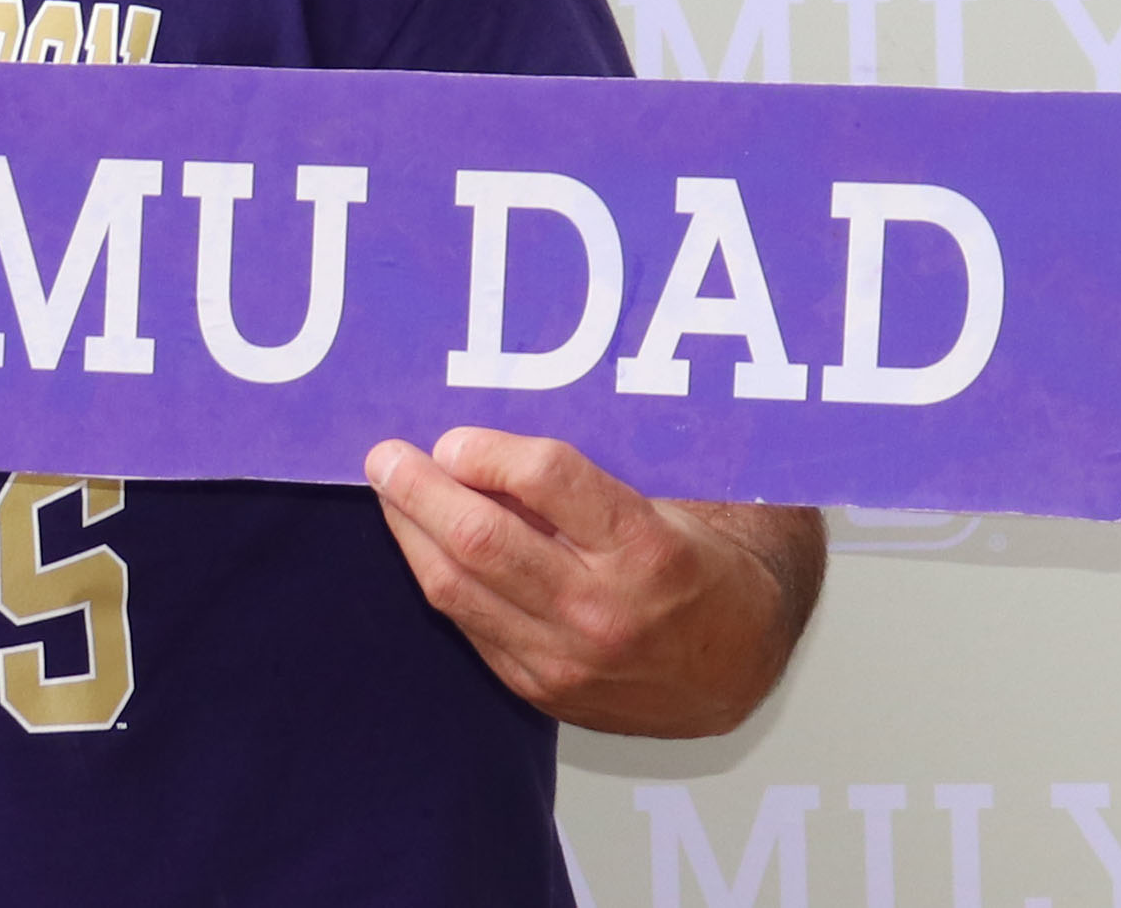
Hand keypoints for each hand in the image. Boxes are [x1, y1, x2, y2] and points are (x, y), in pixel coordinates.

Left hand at [363, 427, 825, 738]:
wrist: (734, 668)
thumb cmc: (700, 567)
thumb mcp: (674, 504)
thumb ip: (593, 475)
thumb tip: (499, 431)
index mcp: (648, 549)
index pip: (549, 481)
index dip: (487, 452)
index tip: (454, 437)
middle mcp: (604, 609)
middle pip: (483, 539)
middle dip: (420, 490)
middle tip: (386, 457)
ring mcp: (566, 659)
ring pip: (457, 588)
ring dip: (409, 532)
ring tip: (390, 491)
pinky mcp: (540, 689)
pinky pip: (466, 624)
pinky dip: (436, 575)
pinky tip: (422, 542)